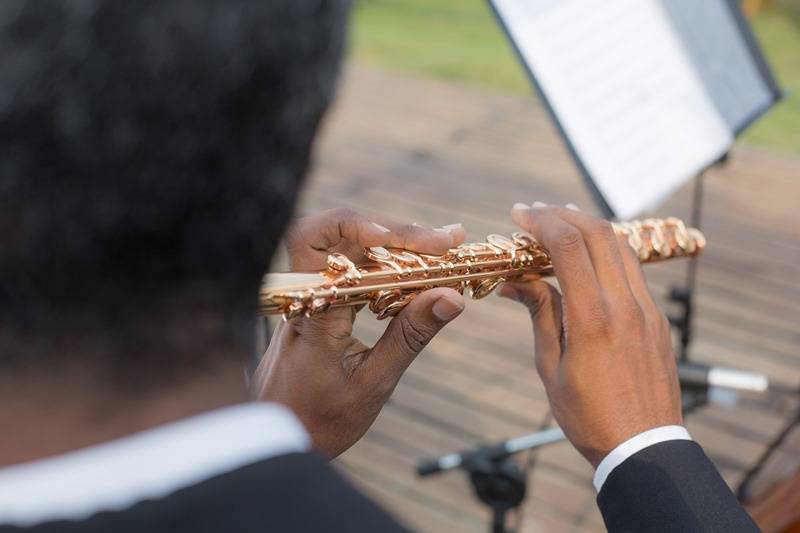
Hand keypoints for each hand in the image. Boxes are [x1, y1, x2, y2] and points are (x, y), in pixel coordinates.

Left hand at [252, 208, 465, 457]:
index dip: (356, 224)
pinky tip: (415, 274)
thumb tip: (451, 297)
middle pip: (339, 235)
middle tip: (448, 240)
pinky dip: (385, 266)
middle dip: (397, 232)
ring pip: (347, 249)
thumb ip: (409, 337)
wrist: (272, 440)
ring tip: (442, 251)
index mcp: (312, 313)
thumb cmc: (318, 420)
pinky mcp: (317, 305)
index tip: (397, 236)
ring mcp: (308, 298)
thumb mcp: (372, 385)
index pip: (318, 243)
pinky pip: (350, 270)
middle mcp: (304, 296)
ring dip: (394, 246)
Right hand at [499, 203, 681, 466]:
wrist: (643, 445)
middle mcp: (625, 305)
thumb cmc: (588, 415)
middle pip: (598, 234)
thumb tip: (517, 280)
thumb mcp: (551, 367)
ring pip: (621, 246)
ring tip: (559, 226)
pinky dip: (606, 251)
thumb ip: (541, 314)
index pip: (569, 247)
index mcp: (593, 319)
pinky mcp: (657, 318)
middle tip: (535, 213)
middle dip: (563, 215)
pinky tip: (587, 258)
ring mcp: (647, 310)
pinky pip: (633, 269)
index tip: (519, 215)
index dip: (542, 222)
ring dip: (588, 228)